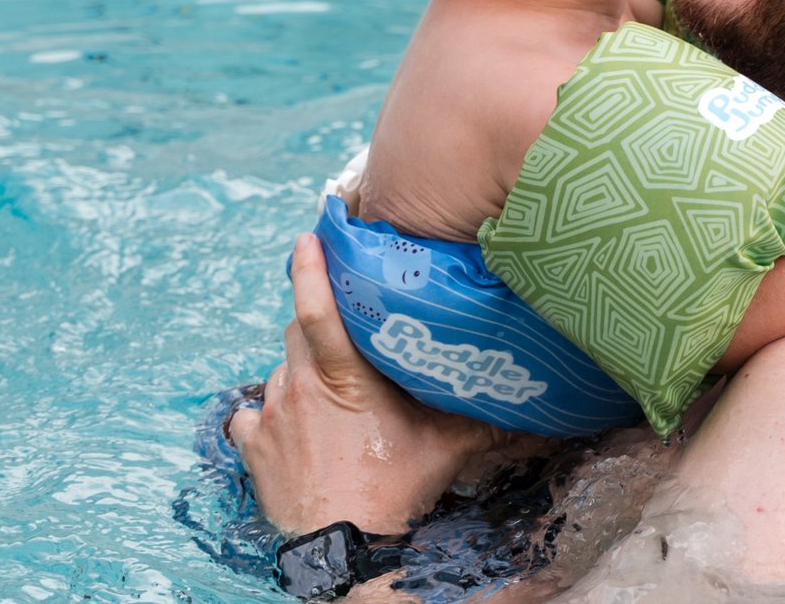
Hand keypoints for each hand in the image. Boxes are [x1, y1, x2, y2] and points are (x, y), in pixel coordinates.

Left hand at [227, 234, 499, 534]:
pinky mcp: (252, 446)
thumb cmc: (393, 492)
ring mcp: (272, 415)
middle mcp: (301, 386)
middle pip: (296, 330)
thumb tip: (533, 409)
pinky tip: (287, 425)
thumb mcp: (445, 449)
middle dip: (316, 324)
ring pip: (279, 370)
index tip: (308, 237)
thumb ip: (483, 421)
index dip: (310, 268)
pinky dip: (268, 413)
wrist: (342, 547)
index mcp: (344, 376)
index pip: (318, 308)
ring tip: (325, 392)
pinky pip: (252, 413)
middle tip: (343, 335)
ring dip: (299, 372)